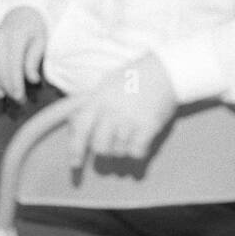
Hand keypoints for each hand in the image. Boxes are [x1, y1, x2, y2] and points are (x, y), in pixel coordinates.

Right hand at [0, 6, 47, 102]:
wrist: (23, 9)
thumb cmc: (36, 25)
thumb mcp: (41, 39)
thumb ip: (34, 60)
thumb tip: (32, 80)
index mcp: (14, 38)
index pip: (12, 67)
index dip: (16, 85)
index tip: (21, 98)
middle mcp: (0, 41)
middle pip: (1, 72)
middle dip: (9, 89)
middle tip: (20, 101)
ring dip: (0, 87)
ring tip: (11, 96)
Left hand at [67, 54, 178, 168]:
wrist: (165, 71)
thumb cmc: (133, 78)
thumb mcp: (105, 85)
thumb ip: (88, 103)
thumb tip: (70, 121)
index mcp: (99, 98)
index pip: (80, 128)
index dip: (75, 149)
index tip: (75, 164)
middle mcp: (112, 110)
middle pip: (100, 146)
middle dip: (104, 150)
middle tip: (112, 144)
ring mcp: (130, 119)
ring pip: (118, 151)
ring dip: (122, 148)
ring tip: (129, 133)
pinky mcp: (148, 126)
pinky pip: (136, 152)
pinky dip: (138, 151)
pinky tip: (141, 140)